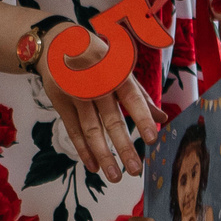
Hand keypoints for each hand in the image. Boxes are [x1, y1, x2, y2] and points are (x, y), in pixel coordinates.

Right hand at [49, 69, 157, 183]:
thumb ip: (141, 95)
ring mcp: (76, 93)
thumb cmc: (98, 59)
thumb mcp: (120, 69)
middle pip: (111, 120)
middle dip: (124, 147)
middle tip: (135, 170)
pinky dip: (83, 150)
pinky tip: (94, 166)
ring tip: (115, 176)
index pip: (132, 98)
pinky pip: (73, 130)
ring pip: (91, 129)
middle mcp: (96, 83)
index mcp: (116, 73)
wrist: (57, 44)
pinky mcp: (60, 102)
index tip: (152, 138)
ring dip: (103, 155)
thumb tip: (163, 118)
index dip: (142, 118)